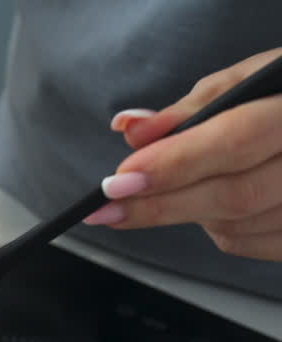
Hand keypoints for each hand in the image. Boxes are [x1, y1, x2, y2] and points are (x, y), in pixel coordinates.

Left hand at [84, 48, 281, 261]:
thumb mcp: (251, 80)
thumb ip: (193, 107)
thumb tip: (131, 129)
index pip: (235, 141)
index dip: (173, 164)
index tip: (119, 179)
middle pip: (235, 195)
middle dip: (161, 204)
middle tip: (109, 208)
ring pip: (238, 225)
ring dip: (190, 212)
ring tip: (174, 188)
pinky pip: (249, 244)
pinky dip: (217, 228)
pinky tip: (212, 206)